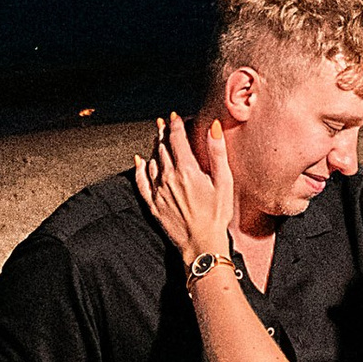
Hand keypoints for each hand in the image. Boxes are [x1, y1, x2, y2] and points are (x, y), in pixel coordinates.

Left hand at [135, 111, 231, 265]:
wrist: (202, 245)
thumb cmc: (217, 216)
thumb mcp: (224, 182)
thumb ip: (217, 153)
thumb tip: (214, 128)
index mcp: (186, 169)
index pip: (176, 139)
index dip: (175, 125)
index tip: (175, 116)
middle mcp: (168, 177)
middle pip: (162, 147)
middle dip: (164, 133)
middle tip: (165, 123)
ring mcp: (158, 191)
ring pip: (152, 161)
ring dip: (155, 147)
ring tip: (157, 138)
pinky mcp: (153, 204)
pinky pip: (141, 182)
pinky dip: (139, 169)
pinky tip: (138, 160)